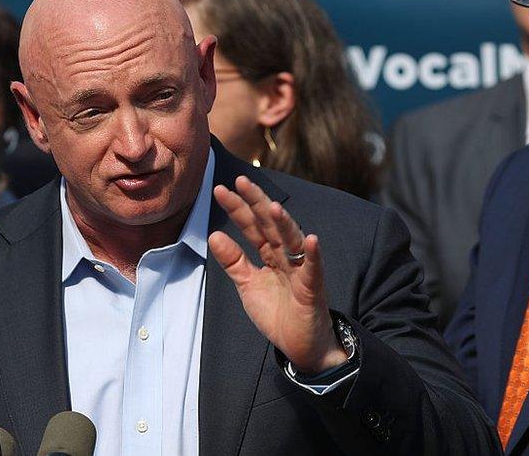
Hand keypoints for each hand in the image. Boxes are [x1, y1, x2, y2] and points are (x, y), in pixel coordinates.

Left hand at [208, 175, 346, 374]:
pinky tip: (311, 239)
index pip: (252, 227)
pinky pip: (314, 270)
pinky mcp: (313, 290)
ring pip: (292, 241)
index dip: (237, 208)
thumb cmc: (278, 314)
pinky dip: (314, 255)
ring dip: (283, 223)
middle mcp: (286, 258)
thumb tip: (214, 234)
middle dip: (256, 203)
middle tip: (241, 181)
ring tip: (271, 206)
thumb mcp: (248, 285)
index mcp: (269, 255)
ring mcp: (301, 271)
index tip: (220, 190)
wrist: (301, 348)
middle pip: (270, 225)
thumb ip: (234, 261)